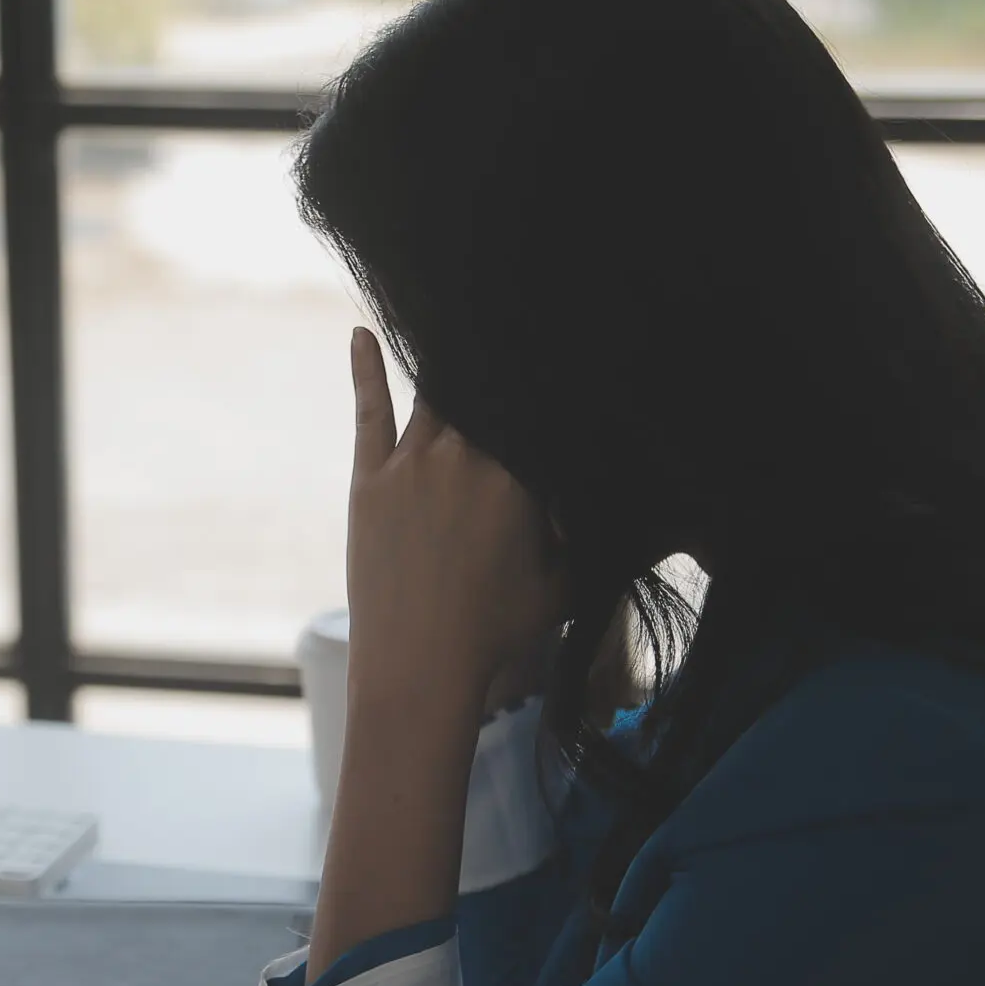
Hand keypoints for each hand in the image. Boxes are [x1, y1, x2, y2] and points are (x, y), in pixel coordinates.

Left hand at [343, 327, 560, 721]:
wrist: (418, 668)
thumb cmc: (498, 631)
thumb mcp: (566, 582)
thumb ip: (589, 531)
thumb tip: (626, 503)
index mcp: (520, 475)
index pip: (538, 408)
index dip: (549, 381)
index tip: (563, 348)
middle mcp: (466, 456)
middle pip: (487, 389)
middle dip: (501, 361)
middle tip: (515, 317)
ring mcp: (412, 464)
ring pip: (436, 393)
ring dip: (449, 365)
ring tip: (458, 329)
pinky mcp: (369, 481)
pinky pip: (369, 412)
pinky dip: (365, 371)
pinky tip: (359, 334)